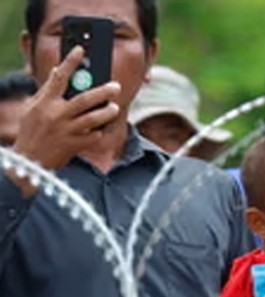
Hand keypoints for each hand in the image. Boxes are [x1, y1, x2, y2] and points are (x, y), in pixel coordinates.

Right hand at [11, 48, 121, 179]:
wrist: (31, 161)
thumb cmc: (32, 131)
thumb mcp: (32, 108)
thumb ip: (47, 91)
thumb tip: (58, 71)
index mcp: (44, 102)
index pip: (58, 77)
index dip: (70, 62)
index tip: (80, 50)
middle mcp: (56, 115)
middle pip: (84, 99)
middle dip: (102, 92)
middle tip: (116, 86)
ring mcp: (67, 131)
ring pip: (93, 118)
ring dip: (107, 112)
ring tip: (115, 107)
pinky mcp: (75, 145)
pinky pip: (93, 136)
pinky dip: (99, 131)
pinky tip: (103, 127)